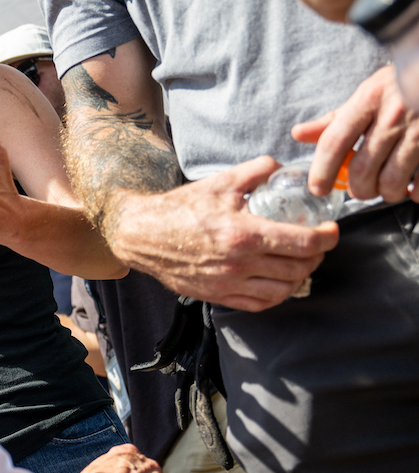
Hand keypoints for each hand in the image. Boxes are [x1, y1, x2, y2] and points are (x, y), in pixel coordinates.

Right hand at [109, 157, 338, 309]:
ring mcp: (227, 284)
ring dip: (299, 277)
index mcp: (243, 234)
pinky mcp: (217, 296)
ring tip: (300, 263)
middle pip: (299, 269)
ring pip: (283, 290)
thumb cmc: (179, 209)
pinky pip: (259, 304)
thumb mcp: (220, 182)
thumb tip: (283, 168)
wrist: (142, 235)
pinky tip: (278, 281)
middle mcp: (238, 264)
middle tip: (316, 244)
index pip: (303, 243)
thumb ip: (257, 171)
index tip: (330, 230)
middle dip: (316, 256)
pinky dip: (277, 295)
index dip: (326, 238)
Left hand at [292, 65, 418, 201]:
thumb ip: (335, 119)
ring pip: (392, 180)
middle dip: (358, 189)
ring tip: (387, 190)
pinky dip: (416, 193)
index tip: (318, 189)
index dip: (322, 171)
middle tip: (361, 191)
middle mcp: (393, 115)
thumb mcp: (368, 92)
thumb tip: (299, 134)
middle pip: (362, 169)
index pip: (335, 142)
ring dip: (386, 193)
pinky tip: (413, 188)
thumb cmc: (403, 84)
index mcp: (369, 100)